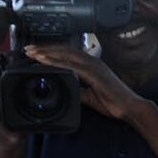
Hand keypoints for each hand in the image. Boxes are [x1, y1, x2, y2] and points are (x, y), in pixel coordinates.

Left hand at [21, 42, 143, 122]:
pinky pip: (71, 64)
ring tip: (32, 53)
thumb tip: (69, 92)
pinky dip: (56, 61)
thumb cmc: (114, 102)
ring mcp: (92, 65)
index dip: (51, 52)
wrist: (130, 108)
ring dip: (47, 52)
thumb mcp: (91, 96)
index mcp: (91, 65)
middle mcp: (91, 61)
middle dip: (44, 49)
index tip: (37, 53)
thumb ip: (79, 91)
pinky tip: (45, 60)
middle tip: (28, 49)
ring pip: (65, 54)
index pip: (67, 54)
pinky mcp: (93, 73)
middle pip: (63, 50)